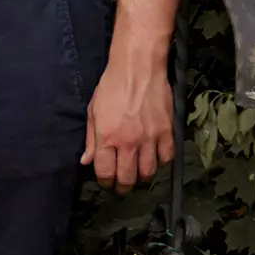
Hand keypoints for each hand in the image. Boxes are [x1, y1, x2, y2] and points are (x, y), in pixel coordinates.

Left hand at [82, 56, 174, 193]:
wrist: (138, 67)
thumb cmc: (112, 85)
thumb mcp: (93, 111)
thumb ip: (90, 139)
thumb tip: (86, 161)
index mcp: (107, 137)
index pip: (106, 173)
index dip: (105, 182)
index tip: (106, 182)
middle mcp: (129, 142)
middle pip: (128, 179)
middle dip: (123, 187)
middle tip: (122, 185)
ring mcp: (150, 139)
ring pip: (148, 172)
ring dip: (141, 176)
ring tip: (137, 172)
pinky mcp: (167, 132)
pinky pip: (166, 158)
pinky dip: (160, 162)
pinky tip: (154, 157)